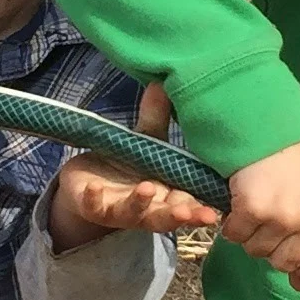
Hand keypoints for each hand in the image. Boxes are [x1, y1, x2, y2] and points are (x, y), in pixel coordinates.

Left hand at [46, 85, 222, 251]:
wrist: (86, 182)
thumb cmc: (127, 165)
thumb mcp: (145, 141)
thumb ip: (156, 118)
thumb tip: (163, 83)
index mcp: (166, 195)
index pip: (187, 205)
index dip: (199, 211)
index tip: (212, 212)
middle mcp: (147, 209)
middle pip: (165, 216)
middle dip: (177, 215)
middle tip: (188, 213)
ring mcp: (120, 210)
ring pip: (133, 212)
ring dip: (140, 203)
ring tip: (146, 189)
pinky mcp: (93, 208)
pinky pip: (94, 206)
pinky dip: (94, 199)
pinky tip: (94, 188)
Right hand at [223, 134, 299, 289]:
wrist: (271, 124)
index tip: (295, 251)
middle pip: (285, 264)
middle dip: (274, 245)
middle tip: (274, 214)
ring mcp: (285, 217)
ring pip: (257, 252)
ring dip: (252, 233)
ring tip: (260, 202)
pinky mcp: (254, 208)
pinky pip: (235, 236)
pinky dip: (233, 222)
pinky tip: (242, 198)